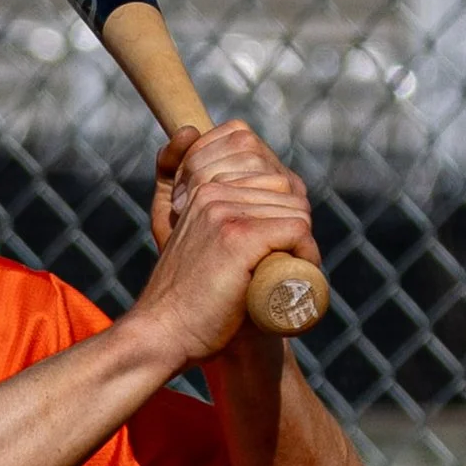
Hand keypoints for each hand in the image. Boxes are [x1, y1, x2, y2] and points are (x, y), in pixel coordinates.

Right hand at [127, 122, 318, 368]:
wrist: (161, 336)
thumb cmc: (177, 292)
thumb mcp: (172, 226)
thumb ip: (172, 177)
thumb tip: (187, 129)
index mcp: (199, 182)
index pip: (255, 150)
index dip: (273, 191)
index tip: (264, 228)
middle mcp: (210, 189)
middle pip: (285, 183)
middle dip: (290, 218)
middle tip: (277, 255)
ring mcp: (223, 211)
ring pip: (296, 206)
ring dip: (300, 241)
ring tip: (280, 270)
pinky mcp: (238, 237)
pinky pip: (296, 228)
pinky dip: (304, 254)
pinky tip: (290, 274)